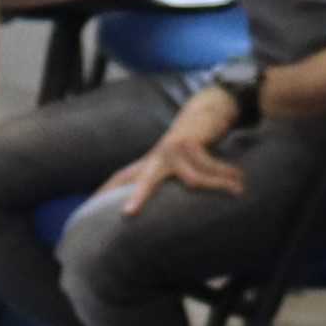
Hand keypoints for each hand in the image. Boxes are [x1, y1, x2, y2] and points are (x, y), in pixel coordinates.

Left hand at [96, 88, 248, 212]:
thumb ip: (164, 182)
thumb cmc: (190, 146)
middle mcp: (155, 158)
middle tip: (128, 214)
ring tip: (239, 191)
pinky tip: (240, 182)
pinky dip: (227, 175)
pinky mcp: (189, 142)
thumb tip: (156, 212)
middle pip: (142, 180)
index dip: (103, 195)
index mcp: (148, 165)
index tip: (85, 212)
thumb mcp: (173, 165)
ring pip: (195, 180)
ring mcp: (171, 150)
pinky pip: (211, 167)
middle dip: (138, 196)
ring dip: (220, 185)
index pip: (119, 180)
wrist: (205, 111)